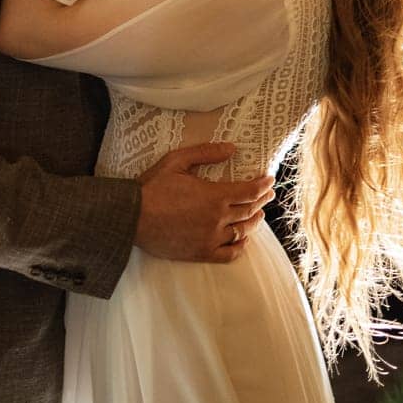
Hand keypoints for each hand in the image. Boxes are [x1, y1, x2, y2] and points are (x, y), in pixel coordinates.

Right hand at [133, 145, 275, 263]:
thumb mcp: (177, 160)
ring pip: (242, 232)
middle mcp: (217, 219)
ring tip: (258, 215)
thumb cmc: (153, 187)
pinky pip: (229, 254)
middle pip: (249, 210)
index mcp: (214, 196)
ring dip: (254, 222)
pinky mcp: (202, 253)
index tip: (269, 180)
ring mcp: (211, 238)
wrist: (132, 218)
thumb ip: (206, 153)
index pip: (249, 191)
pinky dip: (240, 247)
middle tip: (267, 194)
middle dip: (261, 200)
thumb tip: (232, 148)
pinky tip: (242, 240)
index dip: (262, 185)